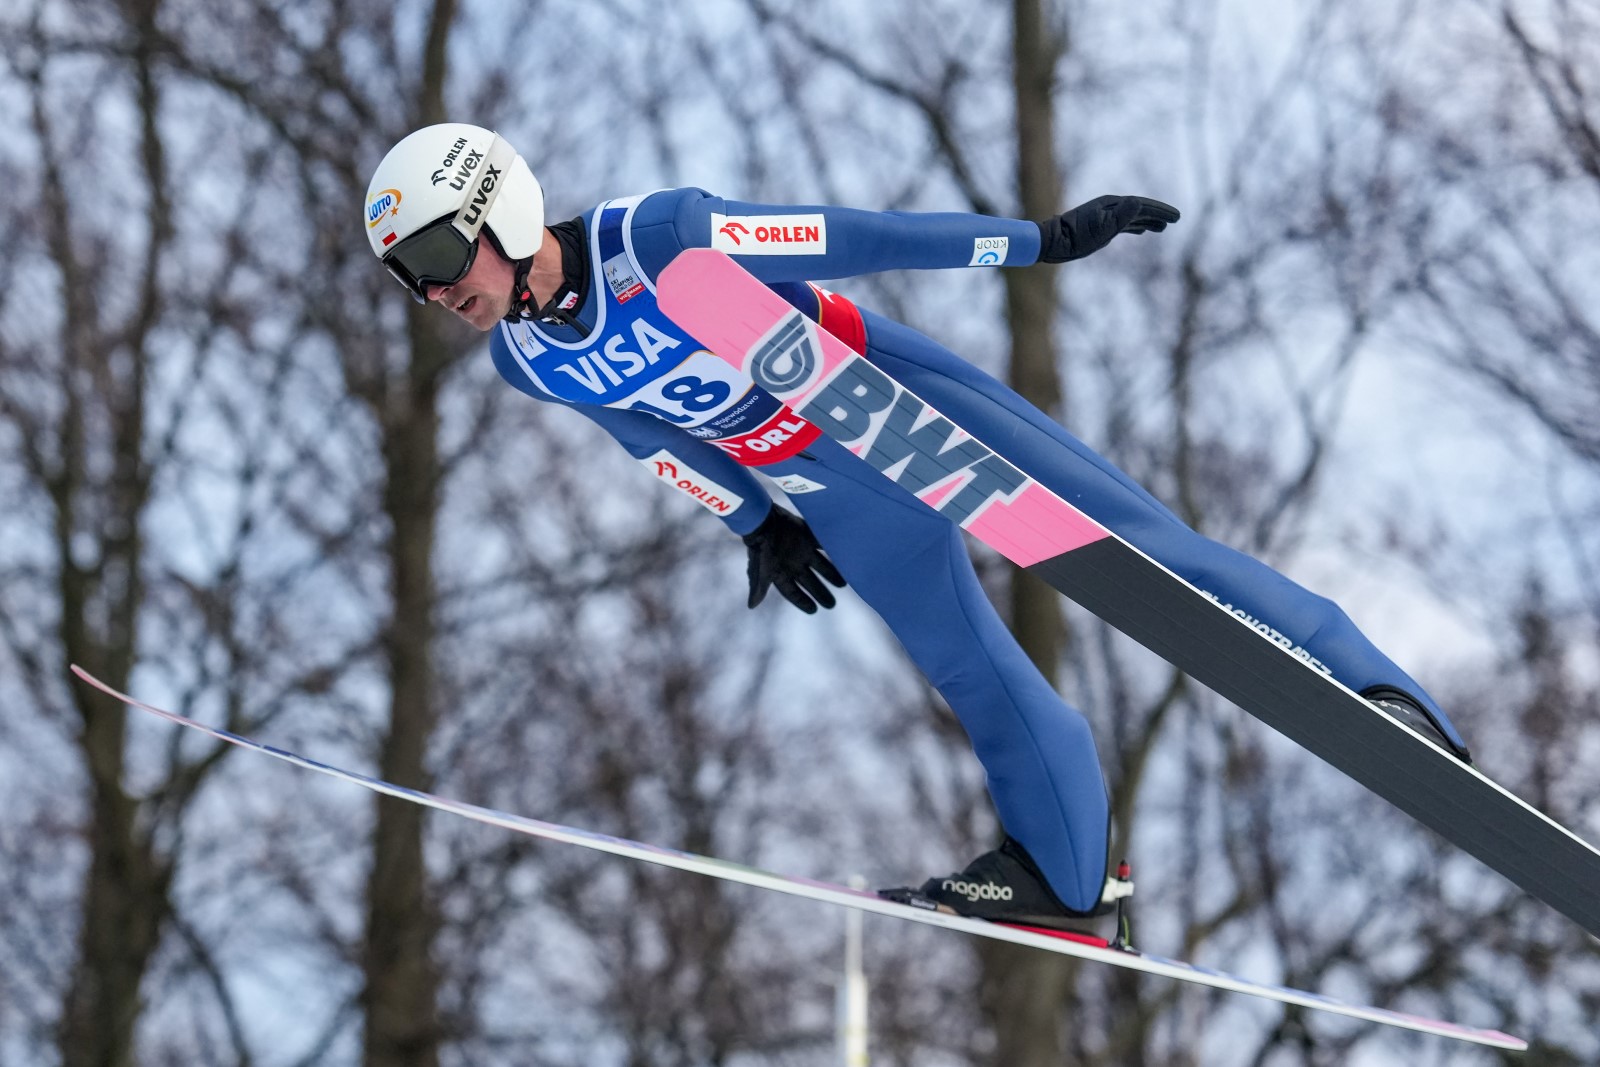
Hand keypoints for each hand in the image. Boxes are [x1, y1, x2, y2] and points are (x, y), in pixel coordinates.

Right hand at [742, 507, 846, 613]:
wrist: (763, 520)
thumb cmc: (760, 548)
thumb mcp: (760, 571)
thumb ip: (760, 588)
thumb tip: (752, 606)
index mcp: (780, 573)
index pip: (792, 592)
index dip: (802, 601)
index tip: (814, 610)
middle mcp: (793, 563)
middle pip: (810, 581)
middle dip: (820, 592)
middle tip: (832, 604)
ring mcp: (802, 549)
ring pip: (821, 565)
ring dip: (832, 574)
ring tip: (843, 584)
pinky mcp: (808, 535)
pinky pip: (824, 545)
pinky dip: (834, 551)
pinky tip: (845, 559)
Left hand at [1036, 195, 1180, 262]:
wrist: (1052, 241)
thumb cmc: (1075, 237)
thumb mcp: (1101, 228)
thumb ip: (1121, 216)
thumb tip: (1139, 202)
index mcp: (1113, 204)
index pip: (1143, 205)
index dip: (1160, 211)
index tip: (1176, 217)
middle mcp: (1110, 207)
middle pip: (1140, 209)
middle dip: (1158, 214)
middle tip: (1175, 219)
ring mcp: (1104, 217)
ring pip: (1133, 217)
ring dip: (1148, 221)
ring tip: (1163, 227)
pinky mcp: (1099, 227)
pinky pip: (1123, 224)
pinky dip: (1135, 226)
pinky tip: (1140, 232)